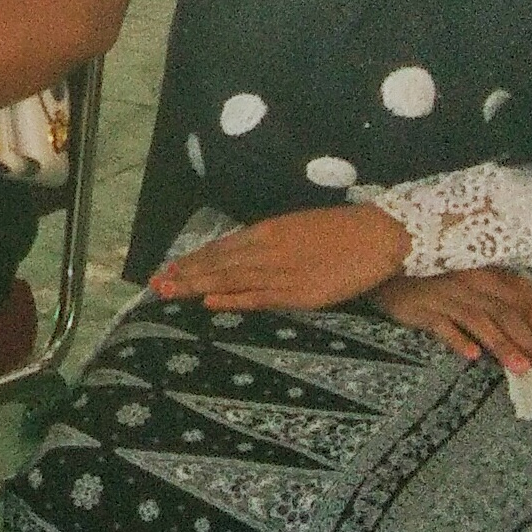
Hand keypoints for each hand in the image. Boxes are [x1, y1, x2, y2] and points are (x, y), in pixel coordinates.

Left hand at [149, 205, 410, 313]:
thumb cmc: (341, 231)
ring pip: (231, 279)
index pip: (221, 247)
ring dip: (198, 286)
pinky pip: (259, 297)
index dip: (194, 259)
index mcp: (268, 231)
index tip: (169, 268)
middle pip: (218, 263)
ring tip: (170, 292)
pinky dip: (233, 300)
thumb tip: (243, 252)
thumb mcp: (298, 227)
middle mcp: (268, 249)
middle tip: (155, 284)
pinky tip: (209, 303)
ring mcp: (282, 272)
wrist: (377, 236)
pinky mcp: (299, 293)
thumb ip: (269, 240)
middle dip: (186, 274)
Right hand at [374, 270, 531, 378]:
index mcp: (493, 277)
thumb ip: (515, 289)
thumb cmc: (441, 267)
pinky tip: (471, 356)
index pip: (531, 307)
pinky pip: (440, 324)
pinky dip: (456, 338)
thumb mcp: (482, 271)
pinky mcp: (421, 308)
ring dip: (502, 345)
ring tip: (522, 370)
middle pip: (512, 318)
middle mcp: (475, 287)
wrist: (390, 253)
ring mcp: (448, 297)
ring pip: (481, 322)